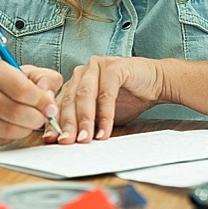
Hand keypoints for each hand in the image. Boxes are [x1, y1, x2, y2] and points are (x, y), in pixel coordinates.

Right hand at [0, 59, 62, 148]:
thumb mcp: (20, 73)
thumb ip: (43, 79)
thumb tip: (50, 98)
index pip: (22, 88)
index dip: (42, 101)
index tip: (50, 107)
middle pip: (14, 111)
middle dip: (35, 119)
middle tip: (40, 119)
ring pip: (5, 129)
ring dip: (23, 131)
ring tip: (26, 125)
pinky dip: (7, 139)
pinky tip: (8, 130)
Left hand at [47, 55, 166, 144]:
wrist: (156, 83)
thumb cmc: (128, 99)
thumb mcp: (101, 115)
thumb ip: (85, 122)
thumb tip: (66, 140)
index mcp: (75, 82)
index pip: (60, 103)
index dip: (55, 123)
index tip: (51, 141)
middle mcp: (83, 72)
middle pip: (70, 99)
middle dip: (68, 124)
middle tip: (66, 142)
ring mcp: (97, 66)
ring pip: (85, 96)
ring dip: (85, 120)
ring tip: (85, 140)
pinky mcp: (114, 66)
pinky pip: (106, 94)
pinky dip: (105, 115)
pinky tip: (104, 131)